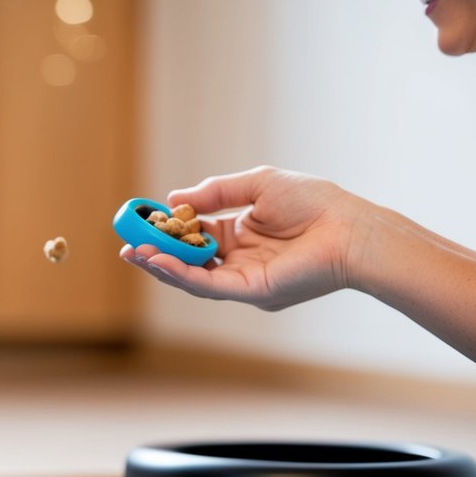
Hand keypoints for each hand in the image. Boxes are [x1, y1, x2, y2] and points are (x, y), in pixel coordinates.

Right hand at [120, 166, 371, 309]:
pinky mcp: (252, 291)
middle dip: (155, 252)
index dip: (169, 229)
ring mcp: (245, 278)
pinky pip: (208, 285)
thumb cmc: (314, 202)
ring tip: (133, 251)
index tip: (143, 220)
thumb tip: (175, 199)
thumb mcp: (255, 185)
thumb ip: (214, 193)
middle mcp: (241, 260)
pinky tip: (158, 259)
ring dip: (160, 265)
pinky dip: (181, 273)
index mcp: (243, 235)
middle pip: (189, 260)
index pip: (197, 235)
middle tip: (126, 242)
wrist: (349, 227)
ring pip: (193, 277)